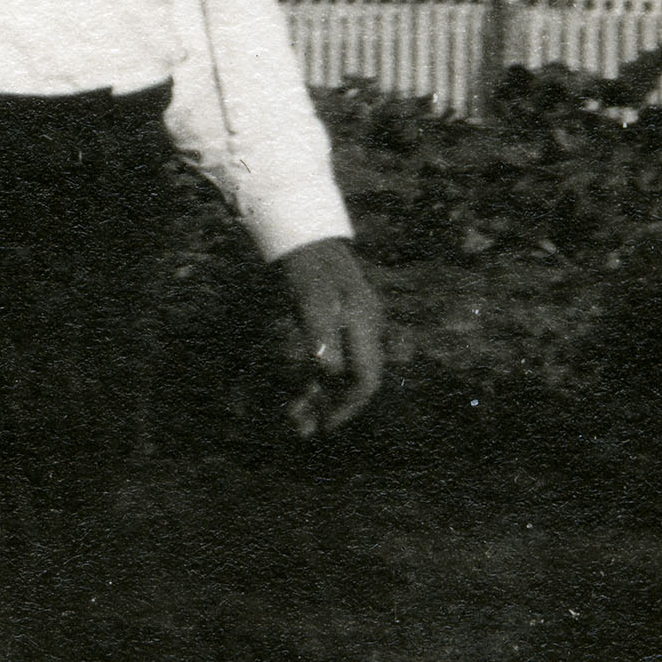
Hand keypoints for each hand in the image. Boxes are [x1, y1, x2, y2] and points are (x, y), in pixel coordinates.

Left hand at [274, 237, 384, 436]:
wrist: (301, 232)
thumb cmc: (305, 265)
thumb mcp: (311, 300)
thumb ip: (321, 338)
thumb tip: (328, 376)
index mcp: (365, 325)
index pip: (367, 379)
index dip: (347, 406)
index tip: (325, 425)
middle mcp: (364, 328)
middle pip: (354, 380)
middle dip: (330, 405)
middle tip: (303, 428)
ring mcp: (352, 324)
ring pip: (340, 371)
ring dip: (319, 394)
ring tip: (294, 417)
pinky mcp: (336, 321)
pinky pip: (331, 356)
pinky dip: (315, 375)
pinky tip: (297, 390)